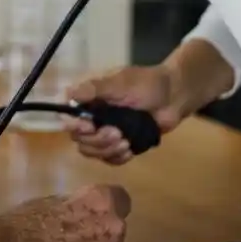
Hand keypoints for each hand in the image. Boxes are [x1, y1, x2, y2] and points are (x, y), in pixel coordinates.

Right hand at [0, 184, 129, 241]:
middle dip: (101, 232)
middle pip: (116, 227)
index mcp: (101, 201)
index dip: (107, 206)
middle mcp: (115, 228)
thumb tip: (80, 210)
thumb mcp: (51, 202)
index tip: (95, 212)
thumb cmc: (26, 226)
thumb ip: (76, 205)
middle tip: (75, 238)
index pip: (121, 198)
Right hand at [63, 66, 187, 164]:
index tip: (88, 126)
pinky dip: (117, 157)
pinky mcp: (118, 144)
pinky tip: (129, 150)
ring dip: (107, 150)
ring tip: (126, 141)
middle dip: (97, 139)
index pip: (65, 114)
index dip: (72, 124)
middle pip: (78, 137)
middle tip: (117, 133)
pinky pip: (108, 159)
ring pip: (91, 150)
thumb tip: (68, 93)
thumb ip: (95, 89)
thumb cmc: (147, 84)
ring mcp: (104, 131)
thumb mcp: (121, 82)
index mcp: (88, 98)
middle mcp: (91, 115)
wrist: (174, 97)